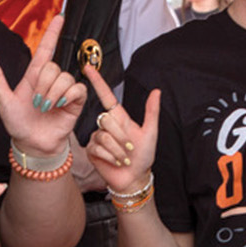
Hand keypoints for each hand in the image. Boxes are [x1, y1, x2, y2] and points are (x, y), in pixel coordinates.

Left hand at [0, 17, 86, 161]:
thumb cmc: (17, 124)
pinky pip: (77, 88)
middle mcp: (50, 81)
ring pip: (64, 77)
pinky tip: (58, 105)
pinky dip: (67, 96)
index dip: (53, 33)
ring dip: (52, 93)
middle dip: (43, 84)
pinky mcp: (75, 102)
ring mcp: (63, 91)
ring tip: (45, 107)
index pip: (45, 49)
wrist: (32, 144)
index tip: (59, 17)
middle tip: (36, 102)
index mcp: (34, 76)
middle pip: (53, 66)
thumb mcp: (3, 101)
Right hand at [82, 62, 160, 195]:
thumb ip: (152, 112)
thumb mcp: (151, 133)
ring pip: (103, 136)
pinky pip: (98, 148)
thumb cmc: (144, 156)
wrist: (134, 178)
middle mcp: (107, 125)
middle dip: (121, 137)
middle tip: (130, 149)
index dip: (97, 82)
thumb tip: (157, 91)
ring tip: (124, 158)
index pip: (106, 96)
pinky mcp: (92, 150)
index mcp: (120, 118)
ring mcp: (98, 137)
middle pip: (107, 120)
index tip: (88, 68)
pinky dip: (111, 157)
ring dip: (118, 150)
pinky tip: (116, 162)